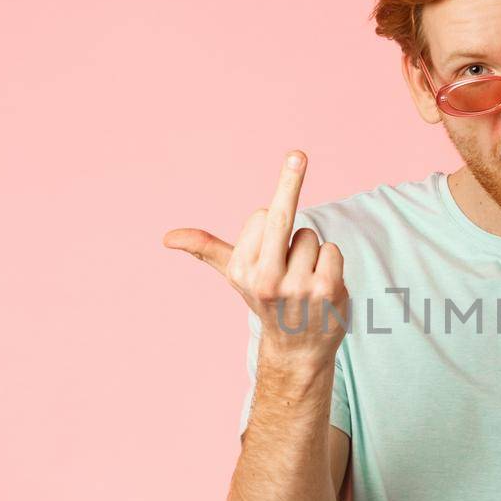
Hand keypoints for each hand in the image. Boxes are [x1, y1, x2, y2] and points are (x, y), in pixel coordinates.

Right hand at [163, 149, 348, 369]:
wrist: (298, 348)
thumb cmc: (267, 301)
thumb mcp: (235, 275)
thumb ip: (207, 249)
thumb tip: (168, 238)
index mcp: (242, 270)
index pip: (263, 216)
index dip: (270, 221)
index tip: (270, 231)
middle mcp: (266, 280)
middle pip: (281, 216)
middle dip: (289, 179)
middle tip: (298, 153)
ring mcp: (299, 286)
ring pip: (311, 236)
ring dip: (311, 253)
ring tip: (303, 280)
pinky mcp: (329, 290)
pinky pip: (332, 249)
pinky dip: (330, 262)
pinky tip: (320, 286)